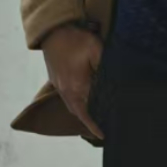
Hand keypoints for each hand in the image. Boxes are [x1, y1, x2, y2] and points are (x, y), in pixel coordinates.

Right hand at [41, 24, 103, 139]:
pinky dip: (77, 104)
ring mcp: (59, 87)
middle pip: (80, 113)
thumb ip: (106, 68)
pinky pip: (68, 99)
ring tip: (95, 119)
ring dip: (83, 114)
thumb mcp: (97, 51)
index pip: (89, 111)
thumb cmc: (75, 40)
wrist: (53, 31)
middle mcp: (66, 91)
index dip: (96, 123)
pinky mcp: (56, 81)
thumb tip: (113, 83)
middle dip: (90, 122)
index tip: (103, 135)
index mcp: (77, 87)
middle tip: (103, 128)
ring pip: (73, 107)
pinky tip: (85, 102)